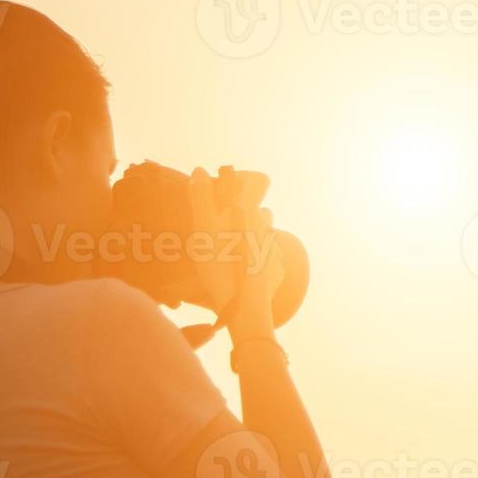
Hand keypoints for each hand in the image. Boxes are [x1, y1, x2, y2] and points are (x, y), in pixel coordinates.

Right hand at [188, 168, 284, 329]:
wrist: (244, 307)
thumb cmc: (220, 265)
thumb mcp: (203, 230)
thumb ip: (201, 197)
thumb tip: (199, 171)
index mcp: (250, 212)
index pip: (259, 182)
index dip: (245, 183)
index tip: (228, 195)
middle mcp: (267, 227)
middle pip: (260, 211)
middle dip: (244, 216)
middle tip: (223, 232)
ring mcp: (275, 249)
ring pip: (264, 236)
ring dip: (252, 239)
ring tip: (233, 254)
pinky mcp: (278, 270)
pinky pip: (269, 259)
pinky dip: (259, 262)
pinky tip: (244, 273)